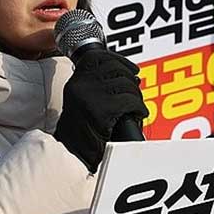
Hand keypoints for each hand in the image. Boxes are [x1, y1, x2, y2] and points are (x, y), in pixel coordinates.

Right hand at [53, 50, 148, 171]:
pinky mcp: (101, 111)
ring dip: (136, 96)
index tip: (131, 68)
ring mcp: (90, 97)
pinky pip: (130, 101)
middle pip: (116, 68)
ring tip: (136, 108)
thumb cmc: (82, 134)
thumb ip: (97, 87)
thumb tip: (126, 76)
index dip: (118, 60)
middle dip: (131, 80)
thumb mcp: (83, 103)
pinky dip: (139, 108)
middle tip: (135, 94)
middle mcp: (80, 85)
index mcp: (76, 81)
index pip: (98, 57)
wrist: (73, 157)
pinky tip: (138, 115)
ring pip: (126, 84)